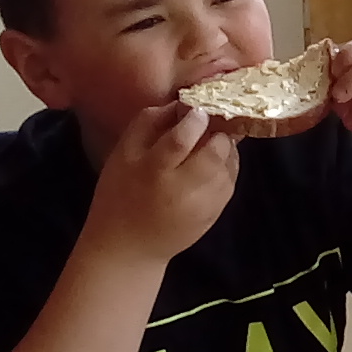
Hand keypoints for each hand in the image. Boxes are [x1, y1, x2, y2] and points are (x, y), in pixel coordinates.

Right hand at [86, 103, 237, 263]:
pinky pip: (231, 181)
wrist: (129, 247)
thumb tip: (178, 104)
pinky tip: (211, 165)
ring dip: (224, 149)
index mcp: (154, 171)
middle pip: (216, 151)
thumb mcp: (122, 155)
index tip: (196, 110)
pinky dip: (226, 167)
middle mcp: (184, 189)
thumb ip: (147, 124)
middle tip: (209, 126)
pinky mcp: (216, 214)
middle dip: (217, 133)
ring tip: (209, 144)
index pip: (183, 138)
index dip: (195, 117)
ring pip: (229, 164)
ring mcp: (204, 204)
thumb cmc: (120, 194)